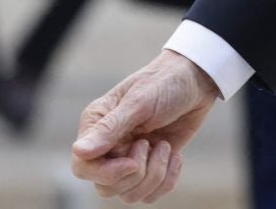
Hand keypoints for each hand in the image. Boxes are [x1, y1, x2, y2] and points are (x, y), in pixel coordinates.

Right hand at [72, 50, 218, 201]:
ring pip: (129, 194)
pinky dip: (167, 180)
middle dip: (135, 174)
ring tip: (164, 146)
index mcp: (96, 125)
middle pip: (106, 187)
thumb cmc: (164, 83)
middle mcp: (109, 146)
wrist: (197, 81)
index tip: (132, 163)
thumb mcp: (138, 102)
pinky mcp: (151, 166)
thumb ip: (109, 129)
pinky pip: (150, 194)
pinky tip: (175, 157)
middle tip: (150, 144)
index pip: (83, 167)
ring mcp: (130, 158)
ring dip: (154, 175)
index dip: (105, 173)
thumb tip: (79, 151)